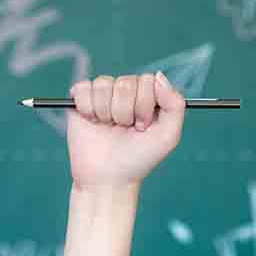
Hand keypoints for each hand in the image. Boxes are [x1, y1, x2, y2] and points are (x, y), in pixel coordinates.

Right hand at [67, 71, 185, 191]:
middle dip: (125, 111)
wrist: (106, 179)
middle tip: (125, 129)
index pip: (148, 80)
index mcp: (148, 97)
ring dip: (106, 111)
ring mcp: (103, 95)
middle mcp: (126, 93)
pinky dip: (87, 107)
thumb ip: (175, 104)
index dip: (145, 104)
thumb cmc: (138, 159)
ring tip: (107, 127)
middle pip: (126, 82)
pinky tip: (92, 121)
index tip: (143, 126)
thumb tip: (159, 76)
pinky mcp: (81, 100)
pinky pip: (84, 87)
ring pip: (104, 83)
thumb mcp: (168, 136)